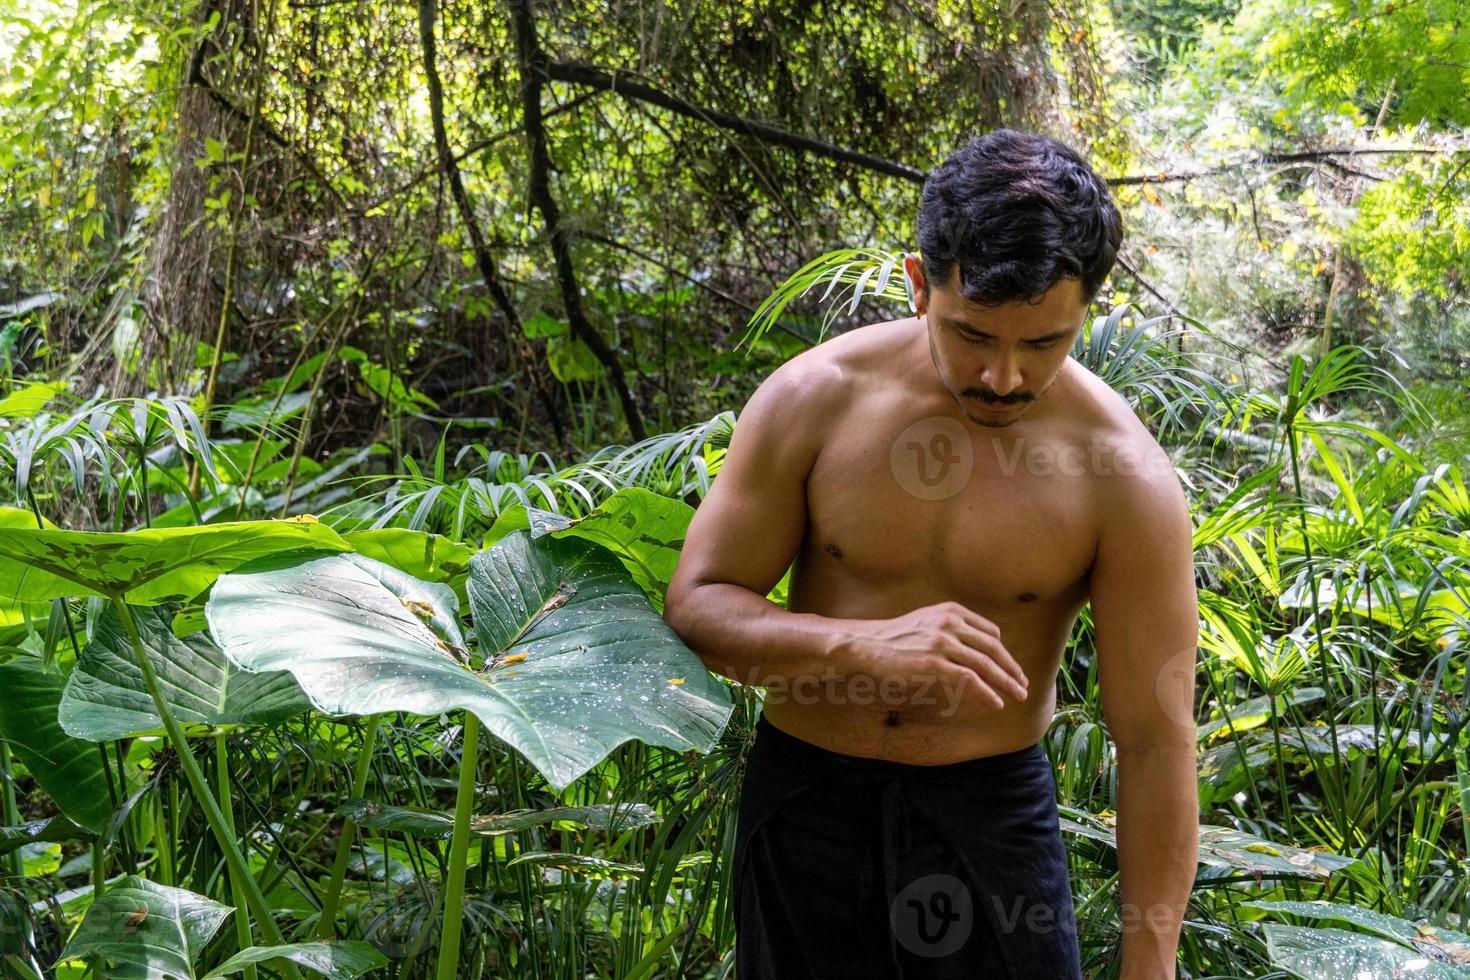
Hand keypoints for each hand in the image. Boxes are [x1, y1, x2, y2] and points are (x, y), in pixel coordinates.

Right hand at [843, 601, 1029, 709]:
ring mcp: (943, 642)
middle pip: (993, 648)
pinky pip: (970, 680)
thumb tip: (977, 649)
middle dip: (1012, 668)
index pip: (991, 633)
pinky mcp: (935, 663)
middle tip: (1023, 684)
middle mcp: (951, 623)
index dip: (1004, 653)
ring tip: (1017, 695)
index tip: (1012, 668)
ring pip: (986, 665)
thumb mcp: (928, 621)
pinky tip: (996, 703)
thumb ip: (952, 628)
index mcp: (952, 611)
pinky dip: (987, 693)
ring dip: (1006, 682)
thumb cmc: (896, 636)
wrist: (868, 644)